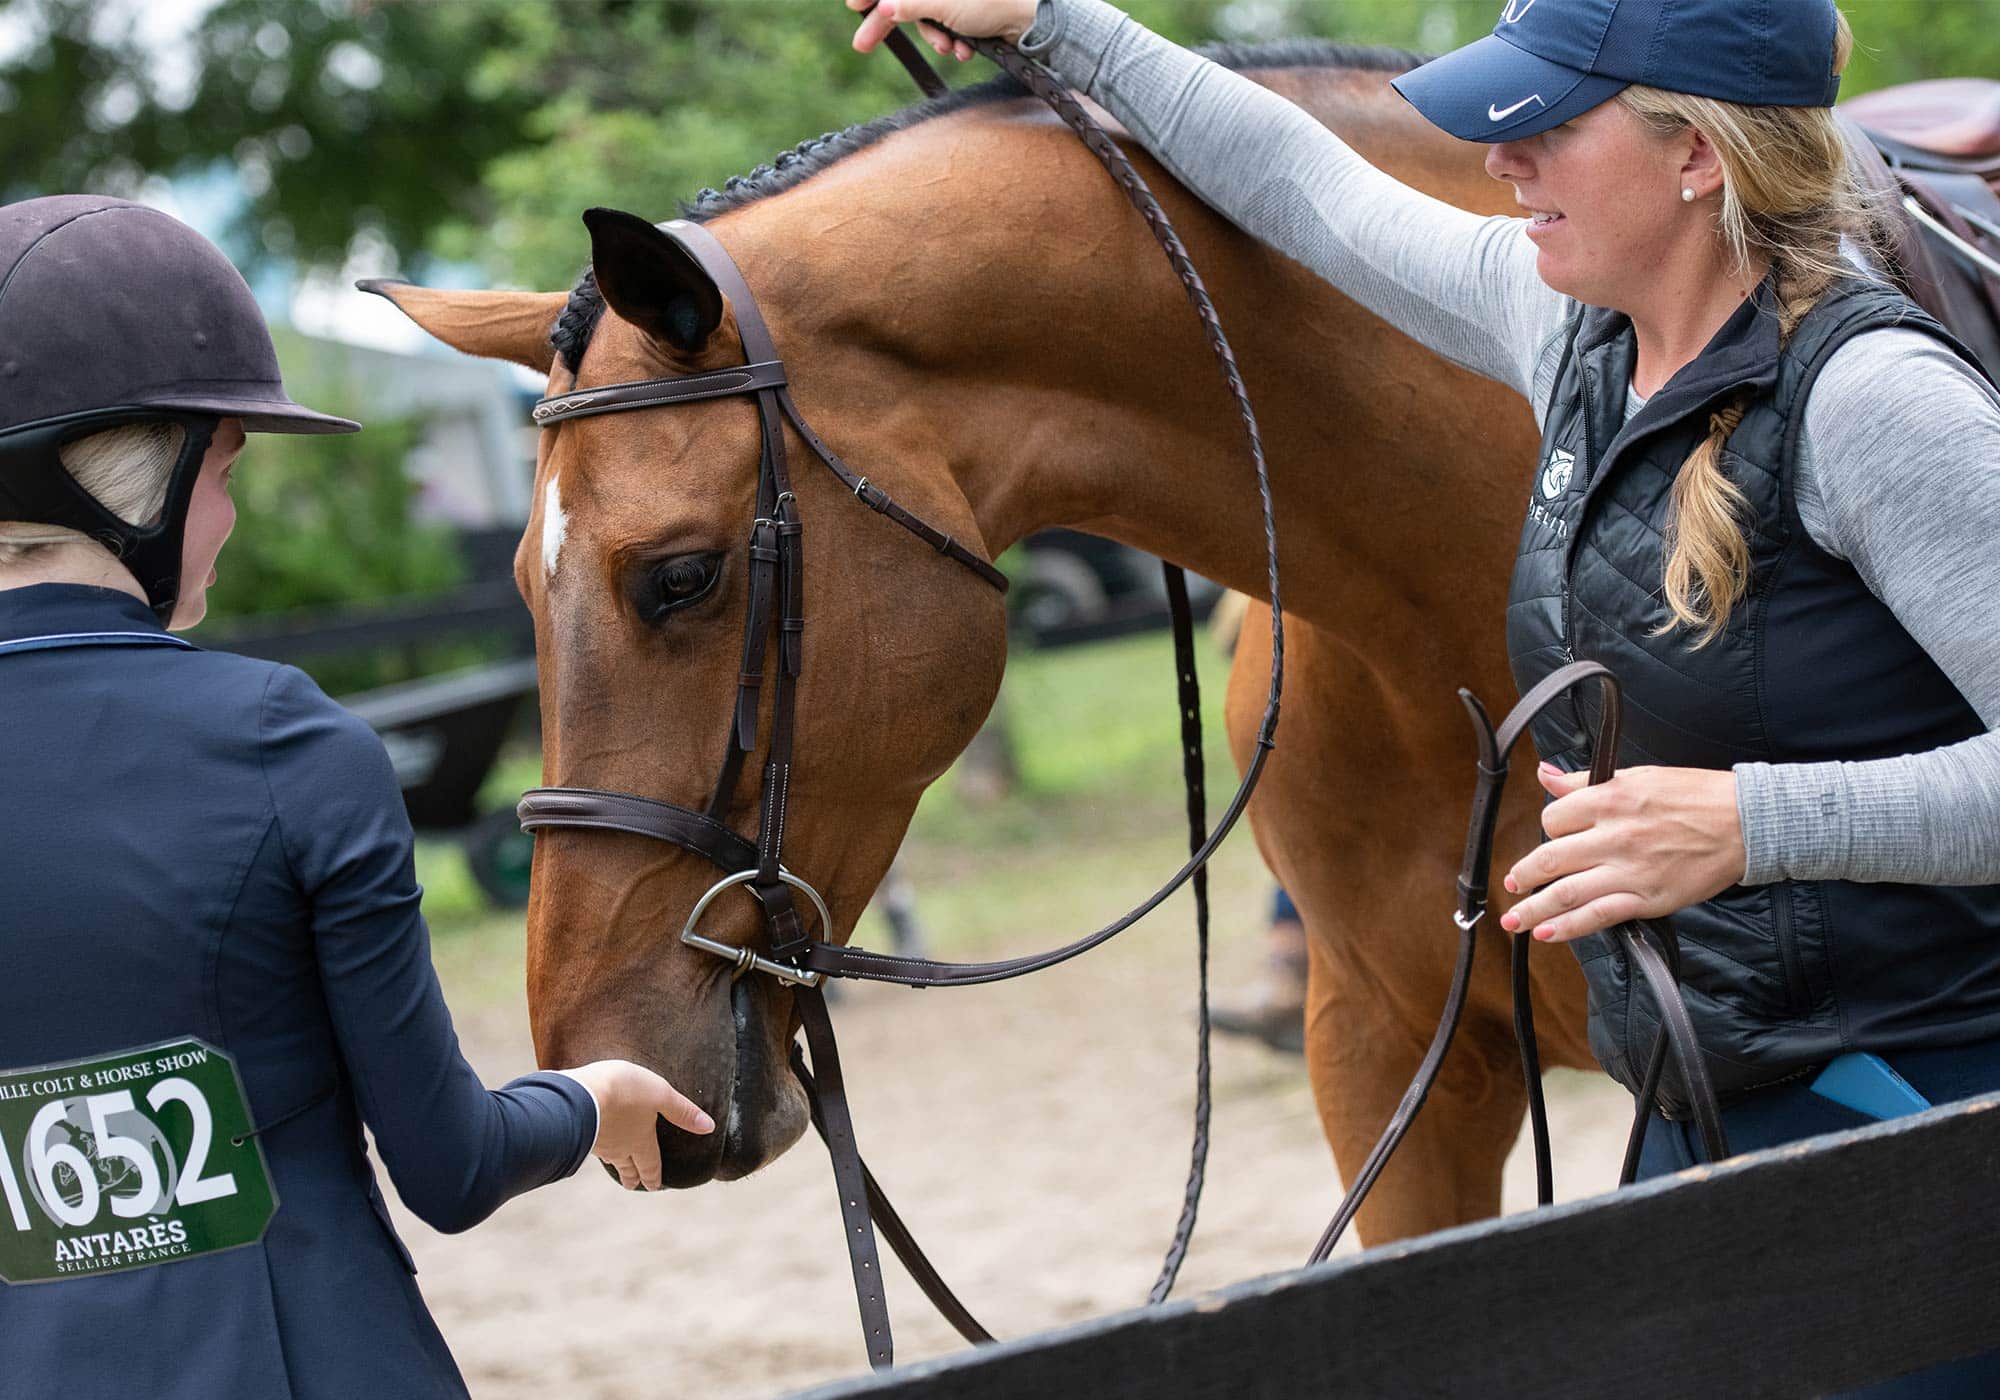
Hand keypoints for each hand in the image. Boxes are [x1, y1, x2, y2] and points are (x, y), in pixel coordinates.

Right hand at [562, 1059, 714, 1190]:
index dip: (653, 1176)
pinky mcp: (579, 1132)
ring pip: (609, 1157)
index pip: (650, 1163)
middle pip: (627, 1166)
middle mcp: (619, 1146)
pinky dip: (597, 1147)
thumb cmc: (625, 1092)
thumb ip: (682, 1111)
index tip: (653, 1187)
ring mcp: (597, 1142)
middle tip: (633, 1185)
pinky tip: (594, 1142)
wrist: (581, 1093)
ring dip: (615, 1164)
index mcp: (640, 1140)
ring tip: (616, 1166)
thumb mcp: (661, 1094)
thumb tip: (709, 1127)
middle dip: (632, 1176)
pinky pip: (592, 1144)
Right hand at [847, 0, 1040, 61]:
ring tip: (948, 49)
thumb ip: (908, 4)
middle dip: (888, 23)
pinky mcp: (969, 13)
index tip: (853, 6)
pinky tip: (964, 50)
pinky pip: (947, 27)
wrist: (1032, 22)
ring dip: (934, 38)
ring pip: (926, 17)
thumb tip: (883, 6)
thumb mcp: (941, 4)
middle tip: (861, 45)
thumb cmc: (990, 3)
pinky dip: (951, 42)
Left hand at [1499, 762, 1746, 944]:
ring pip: (1567, 893)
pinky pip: (1599, 915)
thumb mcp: (1636, 776)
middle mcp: (1614, 836)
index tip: (1551, 839)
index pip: (1555, 819)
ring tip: (1513, 920)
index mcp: (1610, 800)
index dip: (1548, 830)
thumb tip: (1543, 774)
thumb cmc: (1694, 796)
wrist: (1745, 822)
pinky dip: (1568, 927)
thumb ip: (1583, 781)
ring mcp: (1630, 870)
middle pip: (1551, 859)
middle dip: (1524, 876)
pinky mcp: (1648, 898)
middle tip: (1511, 885)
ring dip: (1533, 909)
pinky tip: (1547, 933)